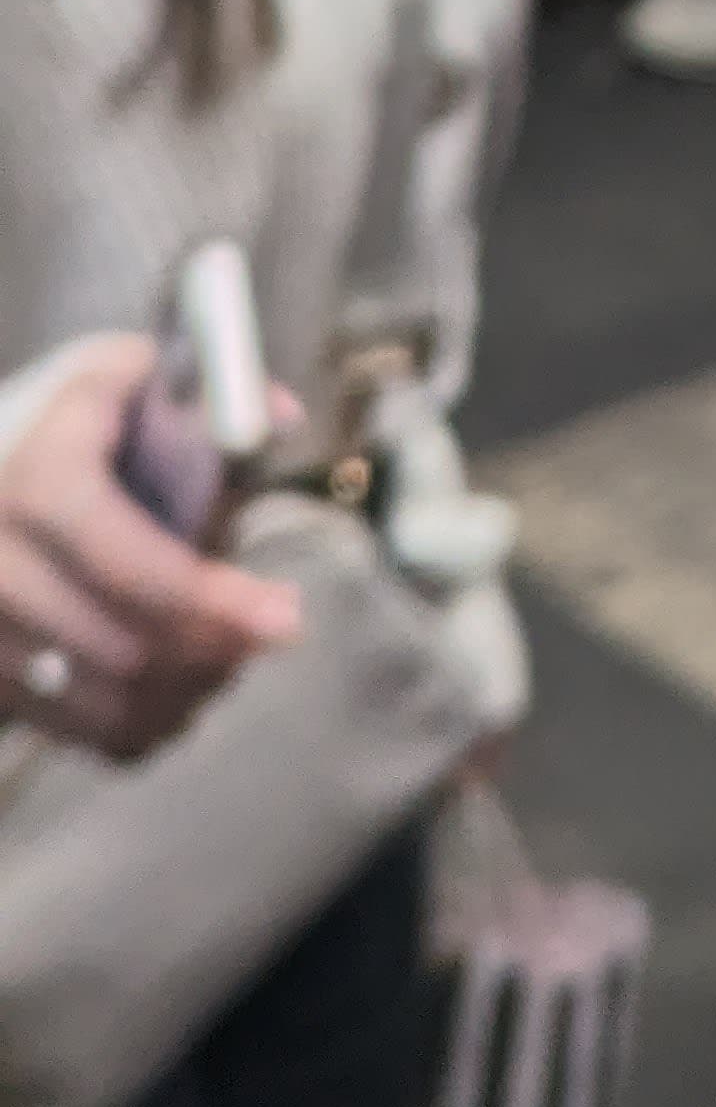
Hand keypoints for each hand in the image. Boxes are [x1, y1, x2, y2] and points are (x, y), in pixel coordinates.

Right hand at [0, 340, 303, 759]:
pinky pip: (76, 731)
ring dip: (186, 691)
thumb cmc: (70, 420)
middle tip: (273, 630)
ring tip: (233, 652)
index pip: (131, 565)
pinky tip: (181, 682)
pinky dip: (142, 722)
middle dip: (215, 650)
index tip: (287, 615)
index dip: (213, 601)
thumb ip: (211, 387)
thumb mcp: (127, 375)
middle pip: (124, 649)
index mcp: (37, 476)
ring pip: (104, 704)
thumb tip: (280, 418)